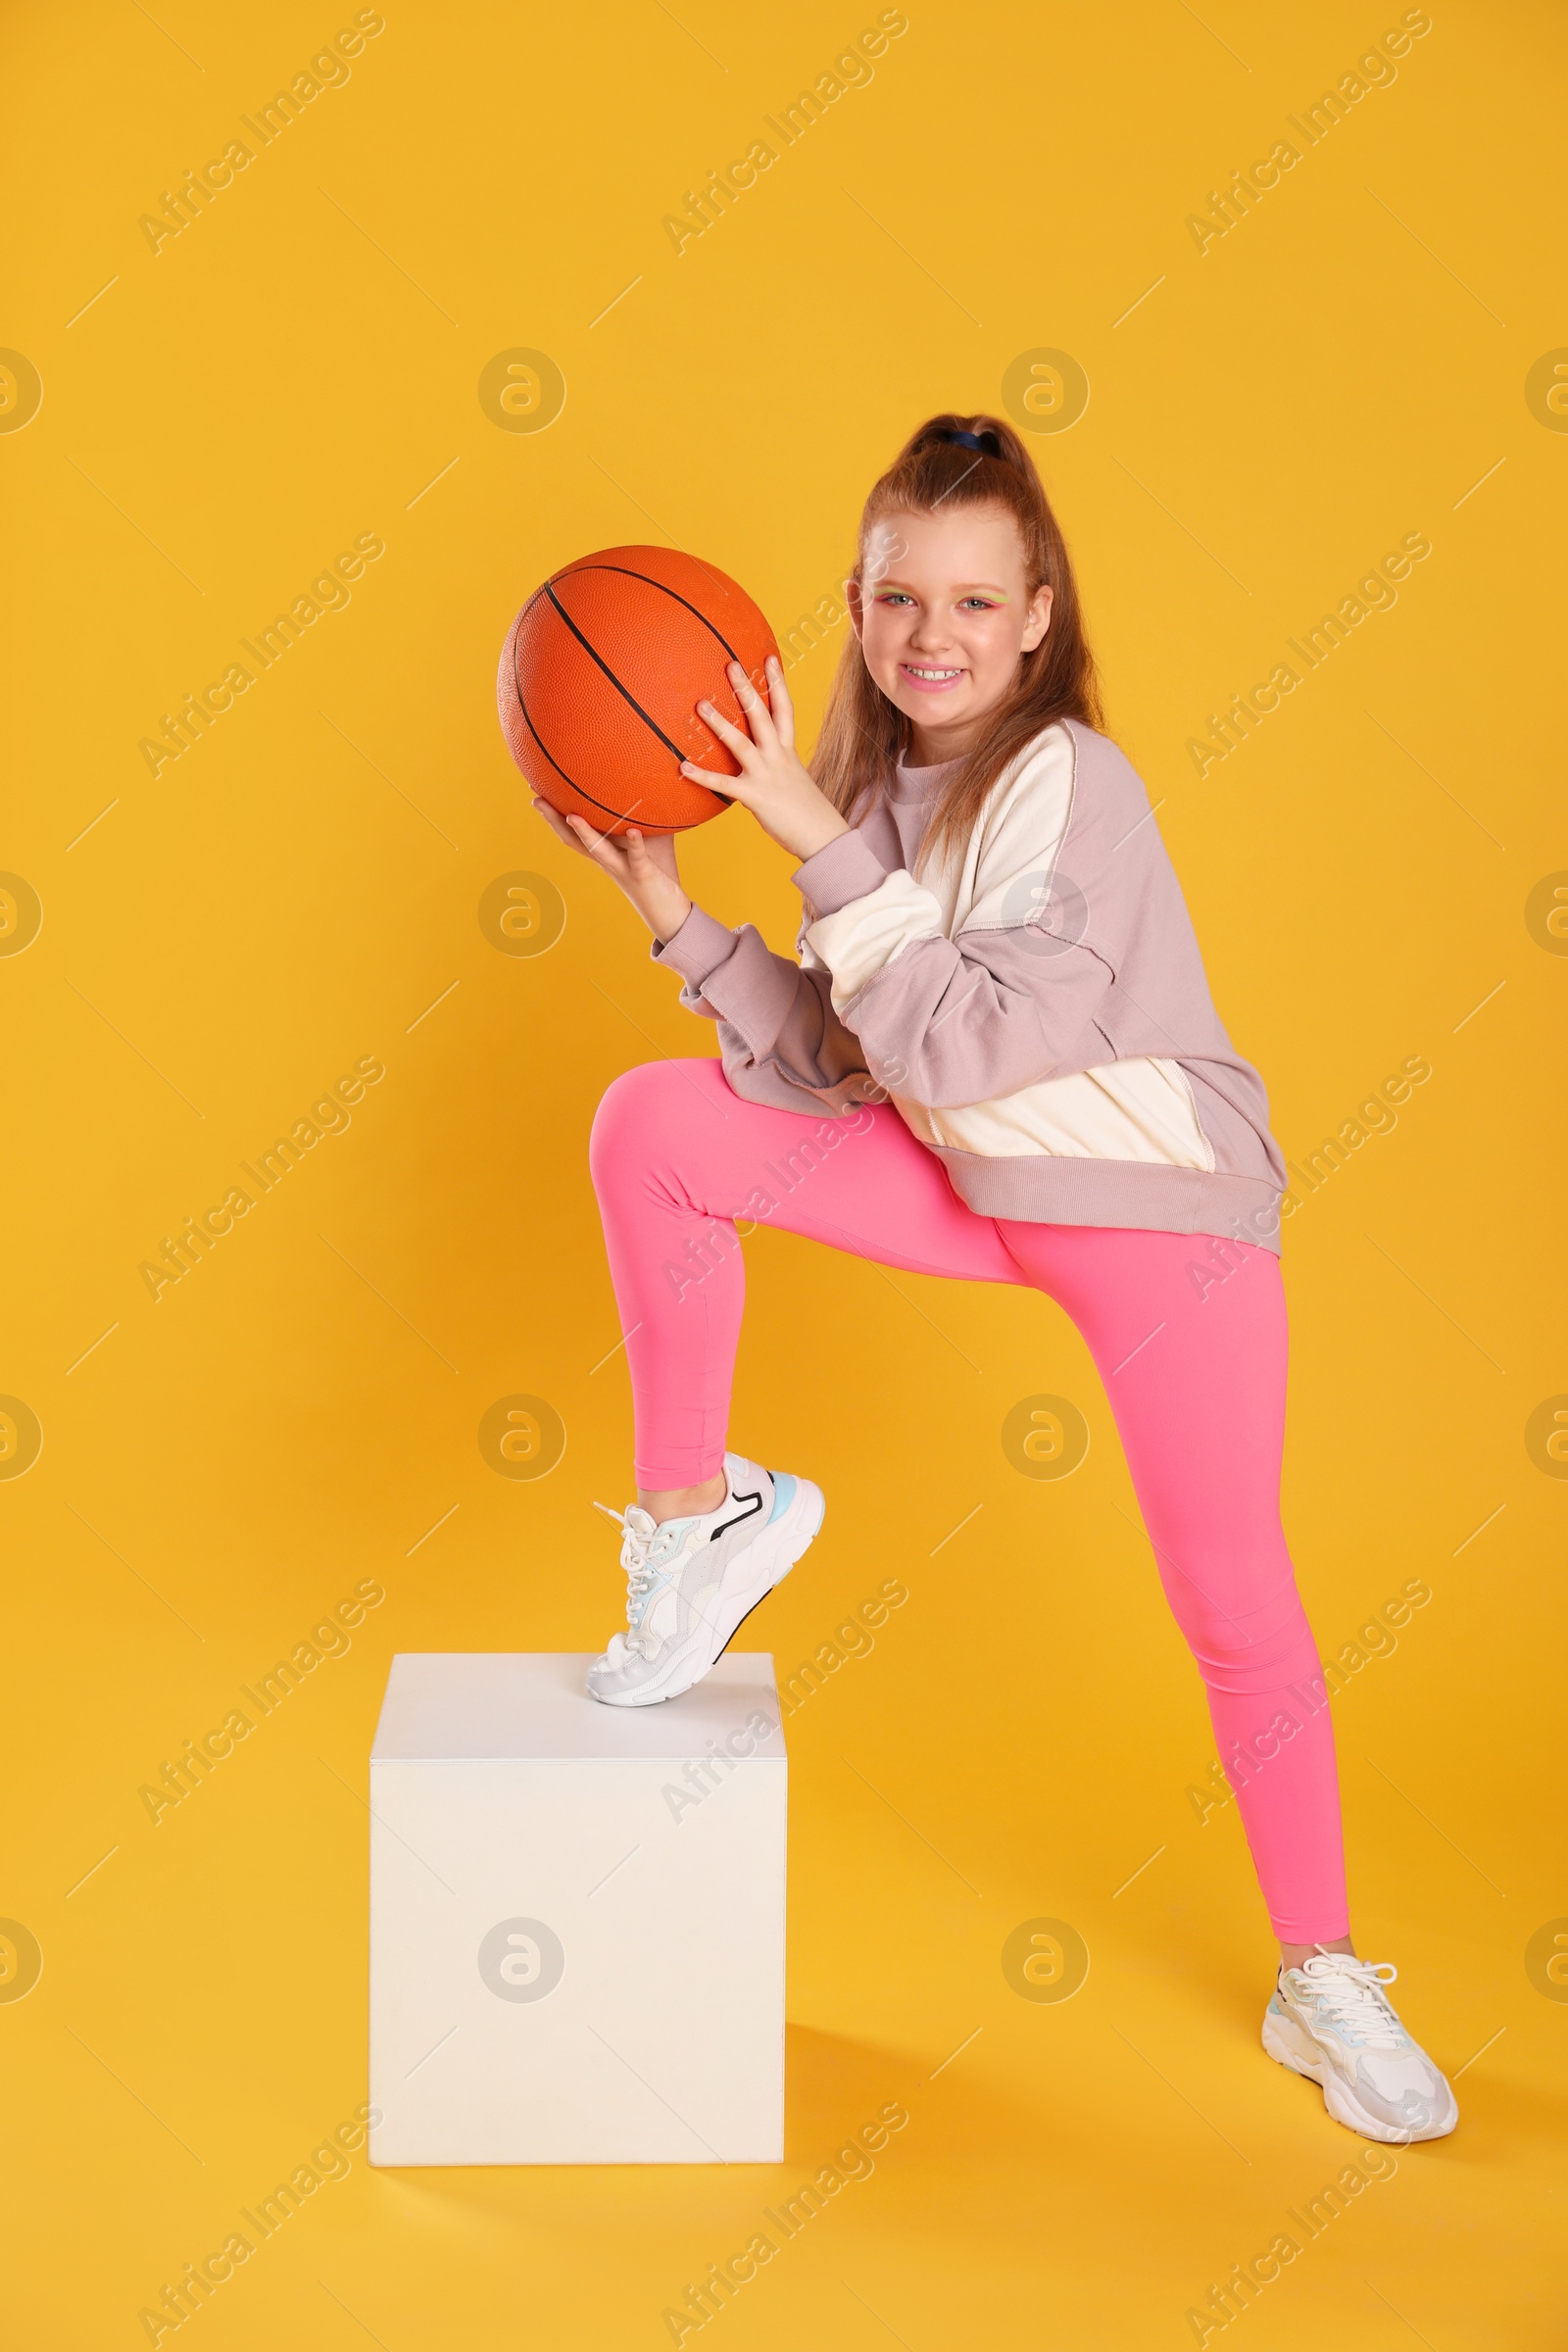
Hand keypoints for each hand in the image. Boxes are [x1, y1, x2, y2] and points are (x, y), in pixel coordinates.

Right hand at [528, 795, 691, 943]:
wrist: (668, 911)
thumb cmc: (659, 868)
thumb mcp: (648, 836)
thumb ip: (642, 812)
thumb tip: (646, 778)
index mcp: (603, 851)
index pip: (572, 830)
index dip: (554, 813)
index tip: (536, 792)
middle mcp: (606, 860)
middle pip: (573, 839)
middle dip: (553, 820)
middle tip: (536, 800)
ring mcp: (622, 868)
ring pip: (597, 850)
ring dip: (584, 833)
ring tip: (572, 815)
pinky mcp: (642, 874)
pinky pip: (636, 857)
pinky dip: (634, 844)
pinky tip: (632, 831)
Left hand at [682, 656, 849, 865]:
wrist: (824, 837)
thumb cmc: (808, 812)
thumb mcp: (794, 781)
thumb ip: (777, 768)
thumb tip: (761, 764)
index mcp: (788, 750)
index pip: (784, 708)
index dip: (778, 682)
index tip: (769, 658)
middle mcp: (779, 756)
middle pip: (762, 714)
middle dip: (747, 688)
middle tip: (731, 663)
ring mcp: (767, 775)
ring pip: (741, 742)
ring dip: (720, 722)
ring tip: (700, 704)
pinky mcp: (756, 797)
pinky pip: (724, 783)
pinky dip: (702, 776)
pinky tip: (683, 768)